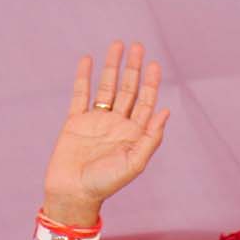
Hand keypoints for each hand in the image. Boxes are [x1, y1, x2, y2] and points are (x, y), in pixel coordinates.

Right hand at [40, 41, 169, 226]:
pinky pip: (81, 95)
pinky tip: (88, 60)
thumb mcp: (134, 163)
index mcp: (133, 135)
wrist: (73, 193)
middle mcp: (116, 125)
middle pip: (128, 90)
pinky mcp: (75, 122)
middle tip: (137, 46)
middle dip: (133, 69)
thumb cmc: (105, 184)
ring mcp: (96, 122)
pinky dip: (84, 77)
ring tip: (117, 45)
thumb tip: (166, 112)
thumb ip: (151, 138)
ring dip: (112, 67)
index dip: (150, 83)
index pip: (145, 103)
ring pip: (106, 88)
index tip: (153, 64)